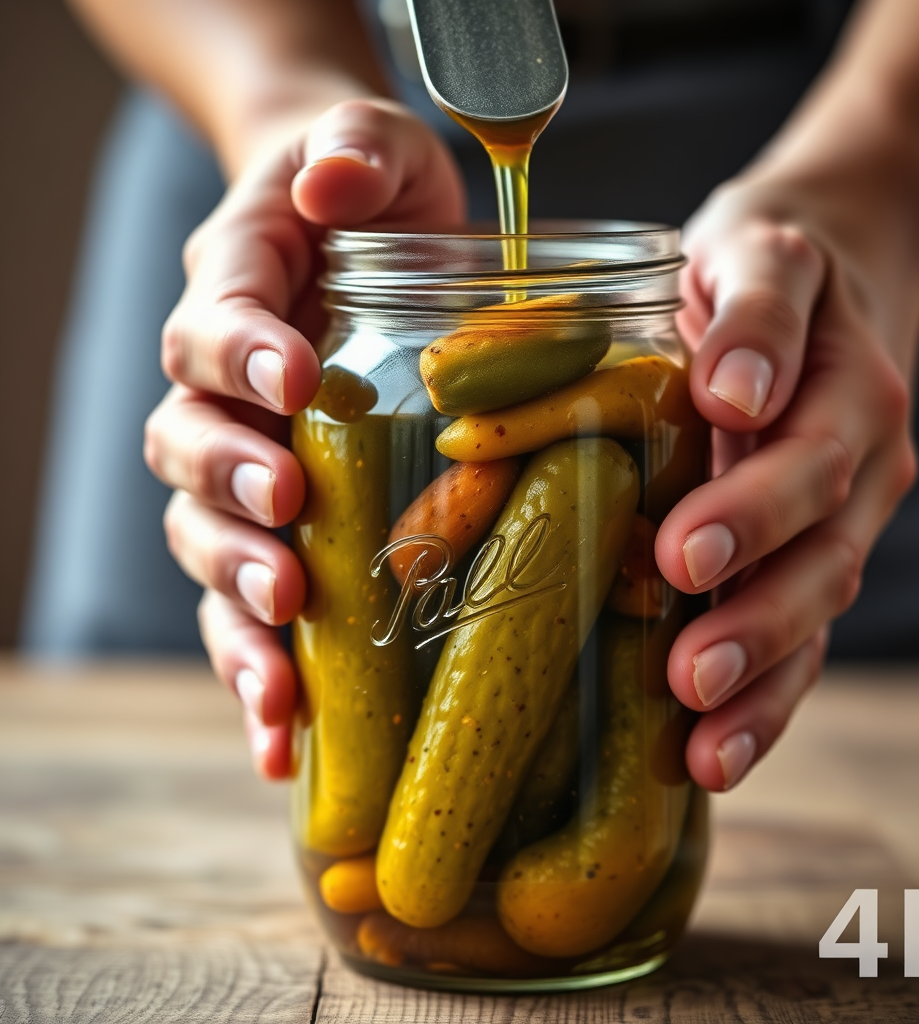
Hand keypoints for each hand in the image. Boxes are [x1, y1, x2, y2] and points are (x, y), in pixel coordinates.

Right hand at [144, 99, 464, 777]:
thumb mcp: (370, 146)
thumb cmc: (371, 191)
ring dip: (238, 606)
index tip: (293, 377)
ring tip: (283, 671)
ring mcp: (250, 464)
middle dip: (232, 496)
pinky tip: (285, 738)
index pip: (211, 332)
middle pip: (187, 456)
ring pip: (207, 544)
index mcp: (238, 296)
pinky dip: (263, 669)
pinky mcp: (289, 522)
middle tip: (288, 522)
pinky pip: (254, 602)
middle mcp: (226, 392)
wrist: (370, 229)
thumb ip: (352, 152)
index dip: (239, 358)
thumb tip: (334, 182)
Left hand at [655, 165, 918, 791]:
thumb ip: (756, 311)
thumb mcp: (762, 251)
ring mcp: (842, 519)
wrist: (836, 271)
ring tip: (704, 751)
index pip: (810, 460)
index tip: (684, 555)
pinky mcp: (811, 551)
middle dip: (756, 623)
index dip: (753, 512)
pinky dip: (764, 697)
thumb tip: (732, 389)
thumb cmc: (773, 265)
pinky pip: (801, 633)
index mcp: (847, 390)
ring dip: (764, 688)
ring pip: (817, 615)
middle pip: (822, 557)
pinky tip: (712, 751)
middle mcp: (860, 466)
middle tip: (688, 676)